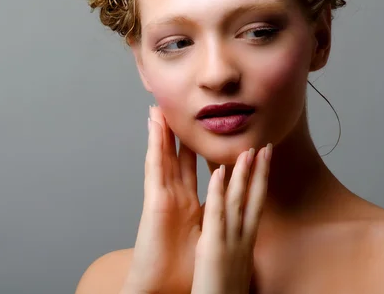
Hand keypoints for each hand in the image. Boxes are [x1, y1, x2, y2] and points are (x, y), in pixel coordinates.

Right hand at [121, 105, 201, 293]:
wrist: (163, 287)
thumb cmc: (183, 268)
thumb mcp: (207, 237)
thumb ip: (215, 219)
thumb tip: (230, 211)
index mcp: (187, 204)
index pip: (192, 170)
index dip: (198, 148)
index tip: (207, 130)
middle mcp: (174, 197)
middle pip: (176, 158)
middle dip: (178, 133)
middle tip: (179, 109)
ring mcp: (162, 197)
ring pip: (162, 157)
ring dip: (161, 133)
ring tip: (160, 109)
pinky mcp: (153, 202)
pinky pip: (156, 170)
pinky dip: (157, 150)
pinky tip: (158, 130)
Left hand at [191, 145, 271, 293]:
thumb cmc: (224, 293)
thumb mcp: (237, 265)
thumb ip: (238, 247)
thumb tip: (241, 238)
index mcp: (246, 243)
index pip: (256, 206)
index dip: (261, 183)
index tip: (264, 162)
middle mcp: (243, 240)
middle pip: (254, 199)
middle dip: (260, 172)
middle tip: (265, 148)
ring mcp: (230, 242)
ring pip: (238, 201)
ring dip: (243, 174)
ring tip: (248, 150)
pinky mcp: (214, 248)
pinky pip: (216, 215)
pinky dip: (218, 193)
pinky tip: (219, 173)